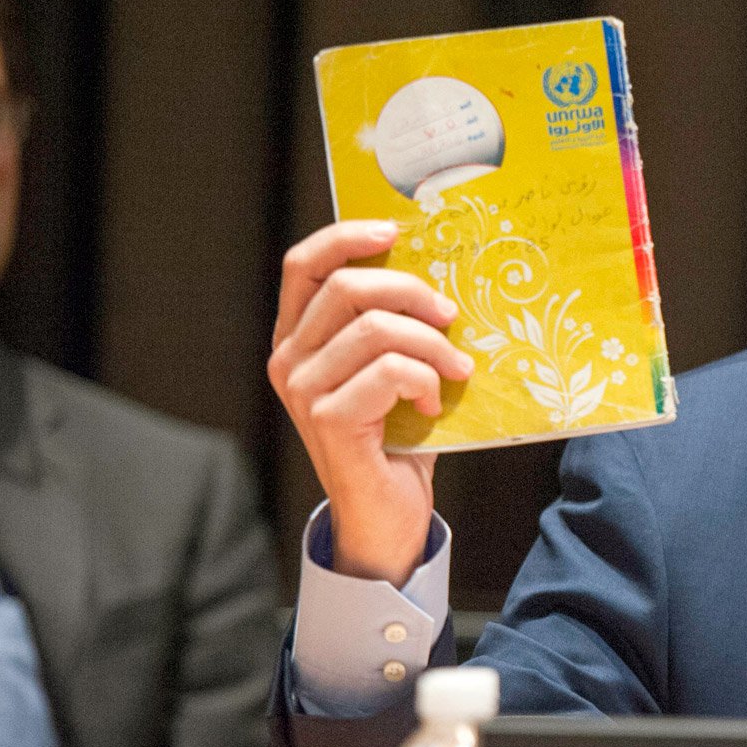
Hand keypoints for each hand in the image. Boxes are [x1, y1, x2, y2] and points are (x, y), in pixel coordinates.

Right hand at [268, 220, 474, 584]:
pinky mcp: (329, 420)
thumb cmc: (398, 436)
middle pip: (346, 286)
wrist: (389, 515)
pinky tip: (434, 406)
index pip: (303, 264)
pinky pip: (390, 371)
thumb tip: (440, 273)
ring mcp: (304, 391)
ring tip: (457, 369)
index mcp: (298, 338)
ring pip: (376, 330)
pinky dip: (426, 380)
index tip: (395, 231)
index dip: (346, 237)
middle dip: (411, 291)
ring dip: (432, 345)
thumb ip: (395, 323)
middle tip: (451, 315)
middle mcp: (289, 360)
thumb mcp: (394, 369)